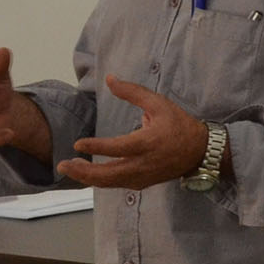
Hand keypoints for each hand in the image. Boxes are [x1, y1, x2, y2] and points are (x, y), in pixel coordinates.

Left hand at [56, 75, 210, 189]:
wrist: (201, 152)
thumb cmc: (178, 125)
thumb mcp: (159, 103)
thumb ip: (133, 92)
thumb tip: (110, 78)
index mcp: (149, 142)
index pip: (119, 148)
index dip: (97, 147)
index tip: (77, 144)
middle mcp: (145, 163)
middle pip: (110, 174)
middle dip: (84, 172)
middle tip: (63, 165)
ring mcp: (143, 176)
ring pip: (110, 183)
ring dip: (88, 178)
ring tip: (70, 168)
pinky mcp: (142, 183)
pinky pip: (116, 184)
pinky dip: (99, 181)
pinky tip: (86, 173)